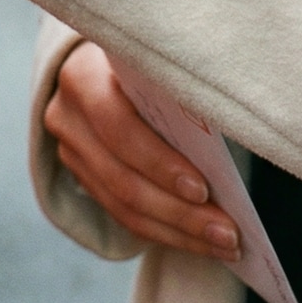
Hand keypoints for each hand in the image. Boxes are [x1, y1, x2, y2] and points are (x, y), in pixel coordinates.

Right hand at [45, 42, 240, 261]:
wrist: (103, 58)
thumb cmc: (147, 56)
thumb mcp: (157, 59)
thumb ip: (178, 86)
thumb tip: (234, 129)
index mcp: (83, 75)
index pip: (119, 128)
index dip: (160, 163)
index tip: (204, 190)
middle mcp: (67, 116)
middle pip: (123, 179)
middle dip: (180, 212)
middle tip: (227, 232)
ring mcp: (70, 151)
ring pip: (124, 207)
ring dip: (179, 232)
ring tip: (224, 245)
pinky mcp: (82, 177)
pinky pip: (123, 215)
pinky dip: (165, 232)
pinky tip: (200, 241)